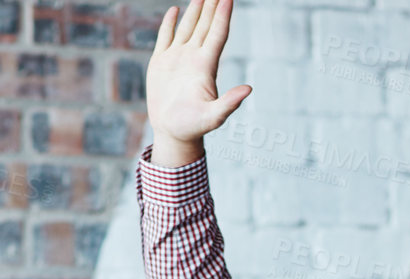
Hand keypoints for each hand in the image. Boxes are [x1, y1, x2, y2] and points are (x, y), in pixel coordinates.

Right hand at [147, 0, 250, 166]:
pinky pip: (166, 37)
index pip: (217, 34)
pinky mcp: (161, 63)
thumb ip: (229, 104)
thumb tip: (249, 90)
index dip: (223, 15)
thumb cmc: (193, 128)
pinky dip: (169, 23)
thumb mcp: (213, 117)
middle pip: (205, 25)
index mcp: (206, 66)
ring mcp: (177, 59)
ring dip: (194, 10)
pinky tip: (174, 10)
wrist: (172, 134)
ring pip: (187, 27)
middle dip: (211, 5)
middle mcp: (193, 58)